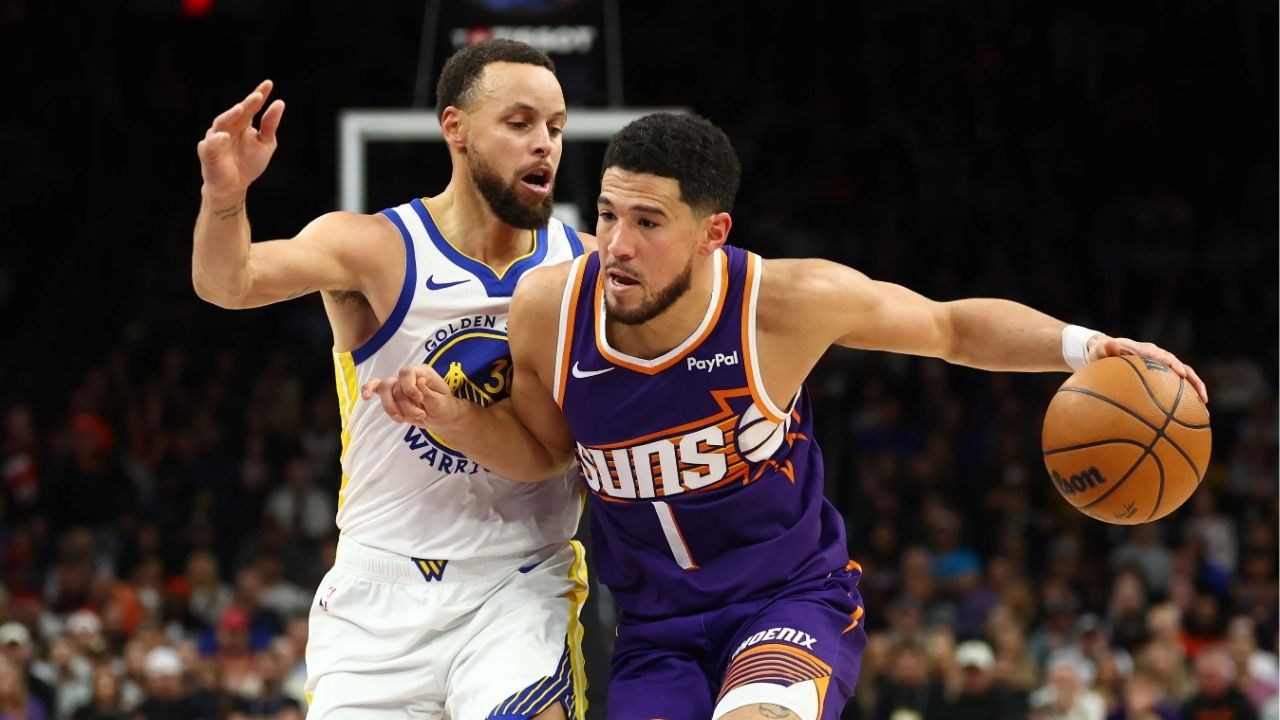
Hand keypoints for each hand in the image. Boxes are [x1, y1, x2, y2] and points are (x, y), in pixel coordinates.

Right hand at [197, 80, 285, 198]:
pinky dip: (217, 139)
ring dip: (230, 115)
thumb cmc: (248, 163)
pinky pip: (211, 144)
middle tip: (258, 96)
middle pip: (238, 112)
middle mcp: (228, 126)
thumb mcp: (265, 144)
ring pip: (221, 123)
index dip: (259, 95)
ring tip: (241, 108)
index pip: (251, 106)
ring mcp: (216, 137)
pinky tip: (225, 136)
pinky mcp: (207, 151)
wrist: (234, 186)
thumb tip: (280, 103)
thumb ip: (270, 125)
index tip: (269, 83)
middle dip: (247, 103)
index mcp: (243, 123)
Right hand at [360, 365, 462, 430]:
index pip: (407, 372)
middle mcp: (408, 376)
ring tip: (404, 420)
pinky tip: (365, 397)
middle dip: (404, 404)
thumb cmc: (443, 407)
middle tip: (420, 414)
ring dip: (392, 408)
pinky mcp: (391, 394)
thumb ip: (429, 393)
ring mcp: (398, 384)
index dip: (409, 387)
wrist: (441, 417)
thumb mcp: (441, 402)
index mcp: (422, 372)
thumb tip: (419, 381)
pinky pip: (375, 388)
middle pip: (393, 385)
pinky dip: (368, 390)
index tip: (420, 400)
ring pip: (384, 392)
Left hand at [1087, 335, 1208, 403]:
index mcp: (1146, 351)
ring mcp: (1161, 368)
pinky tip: (1189, 417)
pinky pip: (1176, 388)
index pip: (1164, 356)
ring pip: (1184, 379)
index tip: (1181, 374)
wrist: (1104, 352)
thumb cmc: (1101, 353)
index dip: (1173, 364)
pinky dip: (1184, 399)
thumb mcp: (1101, 350)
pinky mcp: (1161, 378)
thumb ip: (1107, 348)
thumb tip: (1110, 343)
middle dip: (1194, 382)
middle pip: (1182, 368)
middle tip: (1203, 398)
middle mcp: (1158, 358)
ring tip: (1204, 411)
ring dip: (1195, 392)